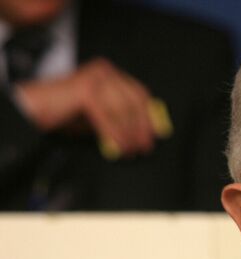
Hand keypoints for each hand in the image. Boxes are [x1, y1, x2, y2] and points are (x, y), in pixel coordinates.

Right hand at [15, 58, 155, 156]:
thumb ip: (119, 118)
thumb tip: (142, 132)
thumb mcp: (99, 114)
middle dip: (140, 128)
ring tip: (129, 151)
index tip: (154, 134)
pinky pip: (107, 117)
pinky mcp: (86, 90)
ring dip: (127, 135)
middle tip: (143, 147)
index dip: (148, 116)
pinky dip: (113, 135)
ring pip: (122, 111)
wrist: (32, 109)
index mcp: (110, 73)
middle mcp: (105, 71)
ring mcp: (95, 78)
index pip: (139, 93)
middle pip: (133, 102)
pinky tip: (116, 147)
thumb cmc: (63, 112)